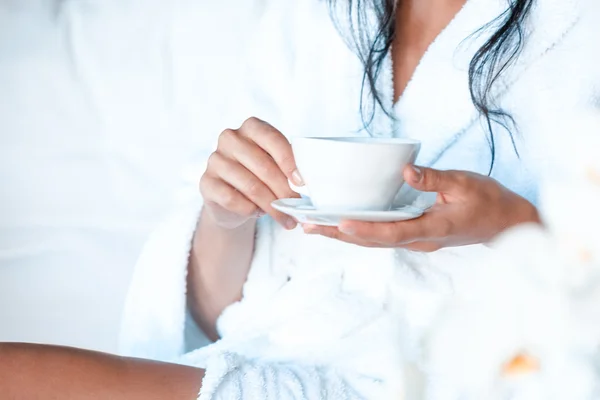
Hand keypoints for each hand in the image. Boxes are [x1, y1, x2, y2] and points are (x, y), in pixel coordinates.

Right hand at [200, 117, 302, 229]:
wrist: (232, 200)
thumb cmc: (260, 177)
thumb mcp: (275, 166)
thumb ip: (287, 168)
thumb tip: (302, 184)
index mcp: (251, 127)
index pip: (272, 139)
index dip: (289, 161)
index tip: (301, 182)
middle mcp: (230, 138)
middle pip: (263, 166)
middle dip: (283, 190)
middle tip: (296, 207)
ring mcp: (215, 159)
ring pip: (250, 185)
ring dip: (271, 205)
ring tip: (284, 218)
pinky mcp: (206, 182)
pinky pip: (231, 199)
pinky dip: (249, 209)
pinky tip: (258, 213)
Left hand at [304, 166, 540, 251]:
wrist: (506, 224)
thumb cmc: (488, 202)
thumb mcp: (466, 183)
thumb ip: (435, 178)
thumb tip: (406, 170)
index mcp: (431, 229)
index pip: (392, 231)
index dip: (365, 229)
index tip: (339, 224)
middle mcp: (419, 240)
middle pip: (373, 241)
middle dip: (339, 234)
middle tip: (308, 227)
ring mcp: (416, 241)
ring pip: (374, 241)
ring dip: (344, 235)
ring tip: (315, 227)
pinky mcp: (415, 235)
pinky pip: (381, 236)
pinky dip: (359, 231)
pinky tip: (342, 223)